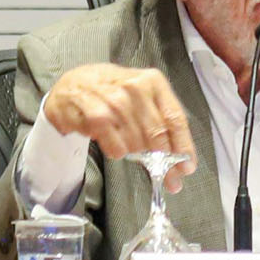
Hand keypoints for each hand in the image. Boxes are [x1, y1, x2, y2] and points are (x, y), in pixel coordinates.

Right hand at [42, 63, 195, 186]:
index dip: (183, 146)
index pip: (175, 118)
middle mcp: (135, 87)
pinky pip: (113, 141)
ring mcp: (113, 97)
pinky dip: (116, 149)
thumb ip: (158, 121)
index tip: (187, 167)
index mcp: (153, 81)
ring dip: (136, 152)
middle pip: (157, 132)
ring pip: (136, 140)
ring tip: (129, 149)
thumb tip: (177, 157)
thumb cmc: (111, 92)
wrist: (72, 85)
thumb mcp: (139, 97)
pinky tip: (114, 148)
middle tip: (167, 178)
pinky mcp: (92, 110)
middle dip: (164, 161)